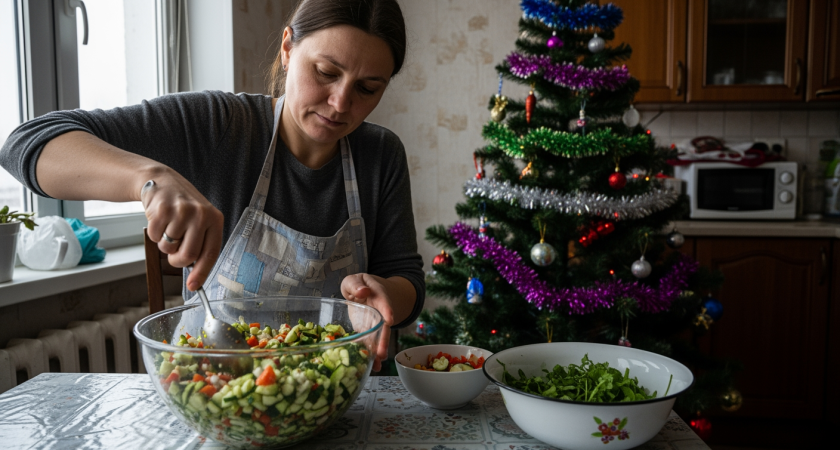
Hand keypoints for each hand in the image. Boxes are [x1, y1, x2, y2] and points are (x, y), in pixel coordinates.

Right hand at [140, 170, 223, 290]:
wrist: (163, 181)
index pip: (211, 253)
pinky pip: (154, 237)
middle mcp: (201, 215)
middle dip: (177, 259)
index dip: (201, 273)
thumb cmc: (183, 207)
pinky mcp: (162, 210)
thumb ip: (201, 243)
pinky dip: (154, 234)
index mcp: (215, 219)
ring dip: (164, 244)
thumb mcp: (200, 220)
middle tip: (174, 251)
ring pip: (169, 248)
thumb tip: (195, 277)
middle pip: (188, 255)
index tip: (194, 286)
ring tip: (168, 227)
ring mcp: (181, 212)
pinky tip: (160, 220)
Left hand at [340, 273, 394, 371]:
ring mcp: (375, 323)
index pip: (384, 302)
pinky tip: (372, 366)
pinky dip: (371, 354)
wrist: (364, 290)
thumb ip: (356, 284)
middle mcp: (379, 311)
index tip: (389, 319)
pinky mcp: (367, 331)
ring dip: (378, 351)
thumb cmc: (358, 284)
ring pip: (378, 338)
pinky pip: (370, 343)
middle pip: (384, 326)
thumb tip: (362, 291)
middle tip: (382, 353)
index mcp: (378, 295)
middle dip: (383, 339)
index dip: (387, 310)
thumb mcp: (354, 279)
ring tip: (377, 365)